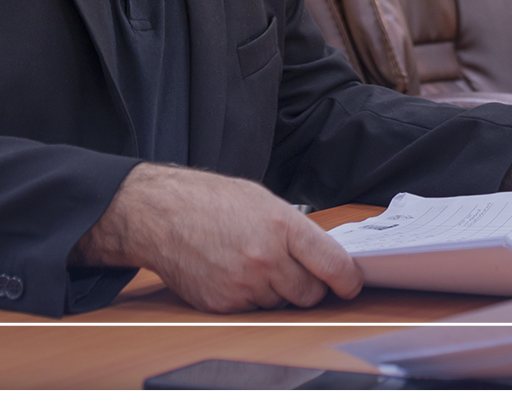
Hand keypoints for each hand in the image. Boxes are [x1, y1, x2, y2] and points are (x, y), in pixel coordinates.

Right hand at [71, 163, 362, 313]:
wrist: (161, 214)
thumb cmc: (210, 200)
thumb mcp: (263, 200)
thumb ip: (295, 228)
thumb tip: (322, 254)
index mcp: (282, 226)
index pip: (333, 265)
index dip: (348, 280)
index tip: (351, 284)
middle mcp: (266, 258)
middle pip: (310, 293)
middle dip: (310, 287)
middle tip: (297, 272)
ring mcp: (244, 285)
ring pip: (282, 304)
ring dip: (278, 292)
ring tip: (254, 264)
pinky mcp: (223, 304)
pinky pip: (253, 311)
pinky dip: (251, 299)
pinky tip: (234, 274)